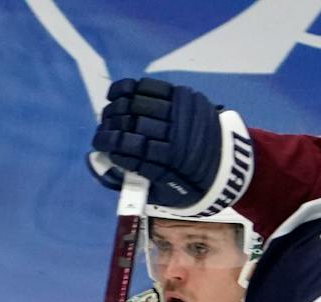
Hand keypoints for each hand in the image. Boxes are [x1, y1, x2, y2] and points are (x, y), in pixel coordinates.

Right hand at [87, 78, 249, 215]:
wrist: (226, 164)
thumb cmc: (184, 185)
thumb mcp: (156, 194)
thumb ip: (124, 179)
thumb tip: (94, 159)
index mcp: (165, 165)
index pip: (126, 148)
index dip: (107, 142)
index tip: (99, 143)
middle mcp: (173, 137)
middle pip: (131, 123)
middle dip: (110, 124)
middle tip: (105, 128)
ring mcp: (181, 115)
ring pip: (139, 104)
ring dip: (118, 107)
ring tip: (111, 112)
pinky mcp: (186, 98)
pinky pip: (153, 88)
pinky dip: (133, 89)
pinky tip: (121, 94)